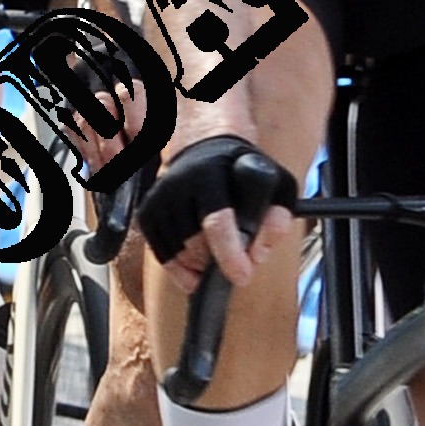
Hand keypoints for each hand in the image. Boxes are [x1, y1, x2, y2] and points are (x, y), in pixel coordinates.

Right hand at [135, 133, 301, 296]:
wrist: (203, 148)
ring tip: (217, 259)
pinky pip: (160, 253)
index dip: (229, 254)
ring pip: (177, 252)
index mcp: (210, 173)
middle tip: (235, 263)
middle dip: (217, 262)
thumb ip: (278, 217)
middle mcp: (178, 183)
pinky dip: (179, 268)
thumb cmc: (242, 171)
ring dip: (199, 267)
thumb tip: (258, 254)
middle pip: (195, 243)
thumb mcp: (275, 183)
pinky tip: (195, 269)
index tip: (242, 277)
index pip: (216, 221)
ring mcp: (158, 198)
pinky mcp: (147, 212)